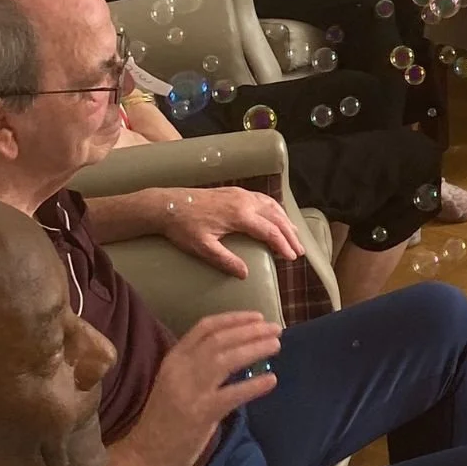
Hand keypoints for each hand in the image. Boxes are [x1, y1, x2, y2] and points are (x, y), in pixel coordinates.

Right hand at [126, 312, 281, 465]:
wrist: (145, 455)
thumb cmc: (165, 418)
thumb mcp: (176, 381)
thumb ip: (200, 364)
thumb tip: (240, 348)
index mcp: (174, 358)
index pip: (205, 327)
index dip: (234, 318)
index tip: (257, 317)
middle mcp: (180, 369)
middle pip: (220, 340)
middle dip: (251, 331)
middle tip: (275, 329)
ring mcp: (189, 392)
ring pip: (226, 360)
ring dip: (255, 349)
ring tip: (276, 346)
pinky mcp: (200, 414)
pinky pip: (231, 395)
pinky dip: (253, 386)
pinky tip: (271, 380)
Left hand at [160, 186, 303, 279]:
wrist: (167, 204)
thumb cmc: (183, 227)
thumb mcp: (202, 247)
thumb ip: (225, 260)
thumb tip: (245, 274)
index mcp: (239, 215)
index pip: (269, 231)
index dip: (283, 245)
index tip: (291, 257)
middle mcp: (245, 202)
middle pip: (276, 218)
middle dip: (290, 235)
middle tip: (299, 251)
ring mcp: (241, 194)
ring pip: (272, 206)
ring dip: (285, 221)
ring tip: (294, 235)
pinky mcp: (235, 192)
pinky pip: (263, 199)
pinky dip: (275, 209)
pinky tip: (277, 216)